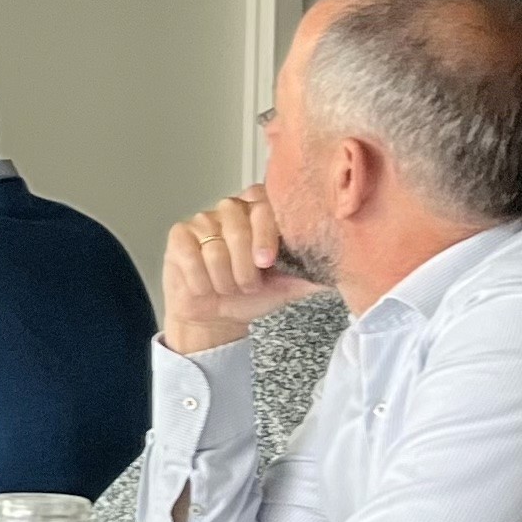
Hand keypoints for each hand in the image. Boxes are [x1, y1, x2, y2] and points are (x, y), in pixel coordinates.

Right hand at [162, 185, 315, 354]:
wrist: (217, 317)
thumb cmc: (251, 296)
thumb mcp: (286, 286)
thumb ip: (311, 273)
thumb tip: (342, 269)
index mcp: (261, 212)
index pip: (264, 204)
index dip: (266, 233)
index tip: (267, 262)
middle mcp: (231, 209)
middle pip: (238, 225)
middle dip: (244, 266)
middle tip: (247, 284)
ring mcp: (202, 220)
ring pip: (215, 246)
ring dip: (224, 278)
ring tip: (227, 287)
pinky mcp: (179, 236)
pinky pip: (191, 256)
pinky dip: (202, 280)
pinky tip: (205, 285)